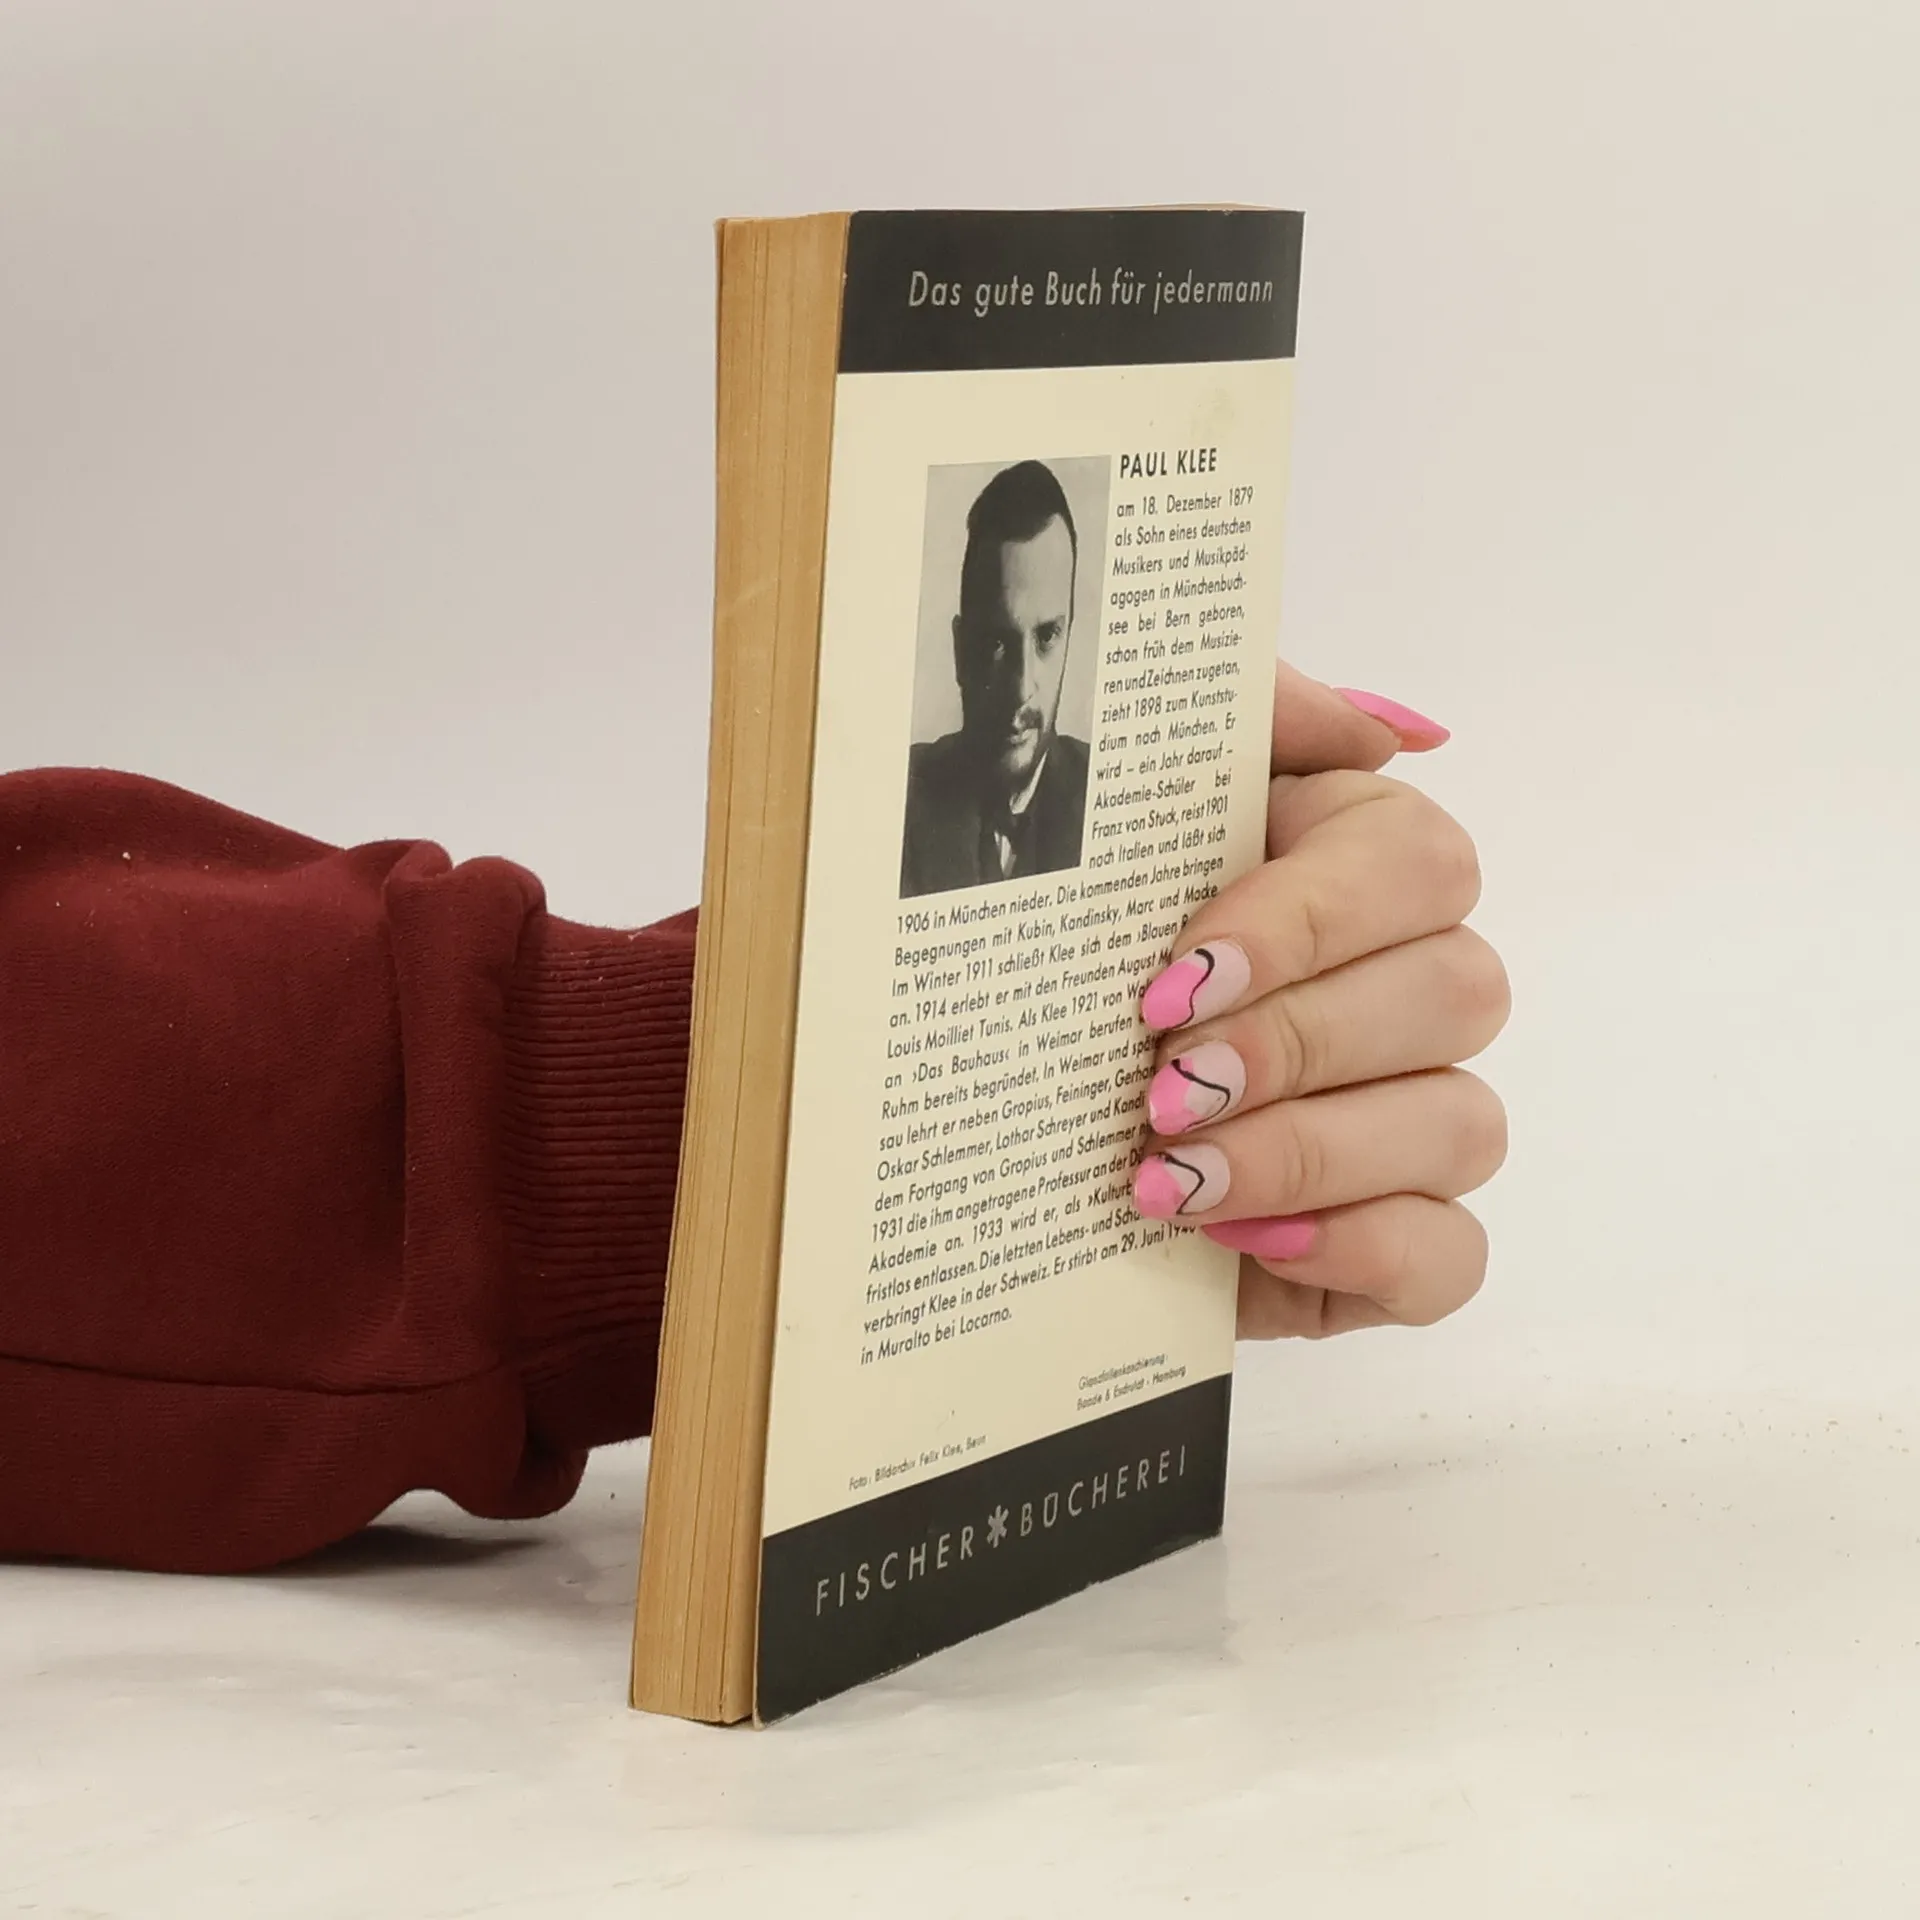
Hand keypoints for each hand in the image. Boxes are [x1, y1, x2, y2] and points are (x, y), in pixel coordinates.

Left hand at [1130, 665, 1508, 1337]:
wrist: (1018, 1146)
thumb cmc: (1074, 972)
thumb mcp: (1115, 825)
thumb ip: (1238, 730)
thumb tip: (1382, 728)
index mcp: (1357, 871)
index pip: (1415, 860)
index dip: (1308, 920)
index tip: (1174, 978)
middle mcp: (1411, 990)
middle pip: (1456, 991)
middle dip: (1297, 1044)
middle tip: (1163, 1087)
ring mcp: (1418, 1125)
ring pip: (1462, 1122)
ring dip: (1309, 1152)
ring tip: (1170, 1179)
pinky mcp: (1403, 1247)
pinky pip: (1453, 1253)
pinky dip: (1360, 1246)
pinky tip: (1244, 1240)